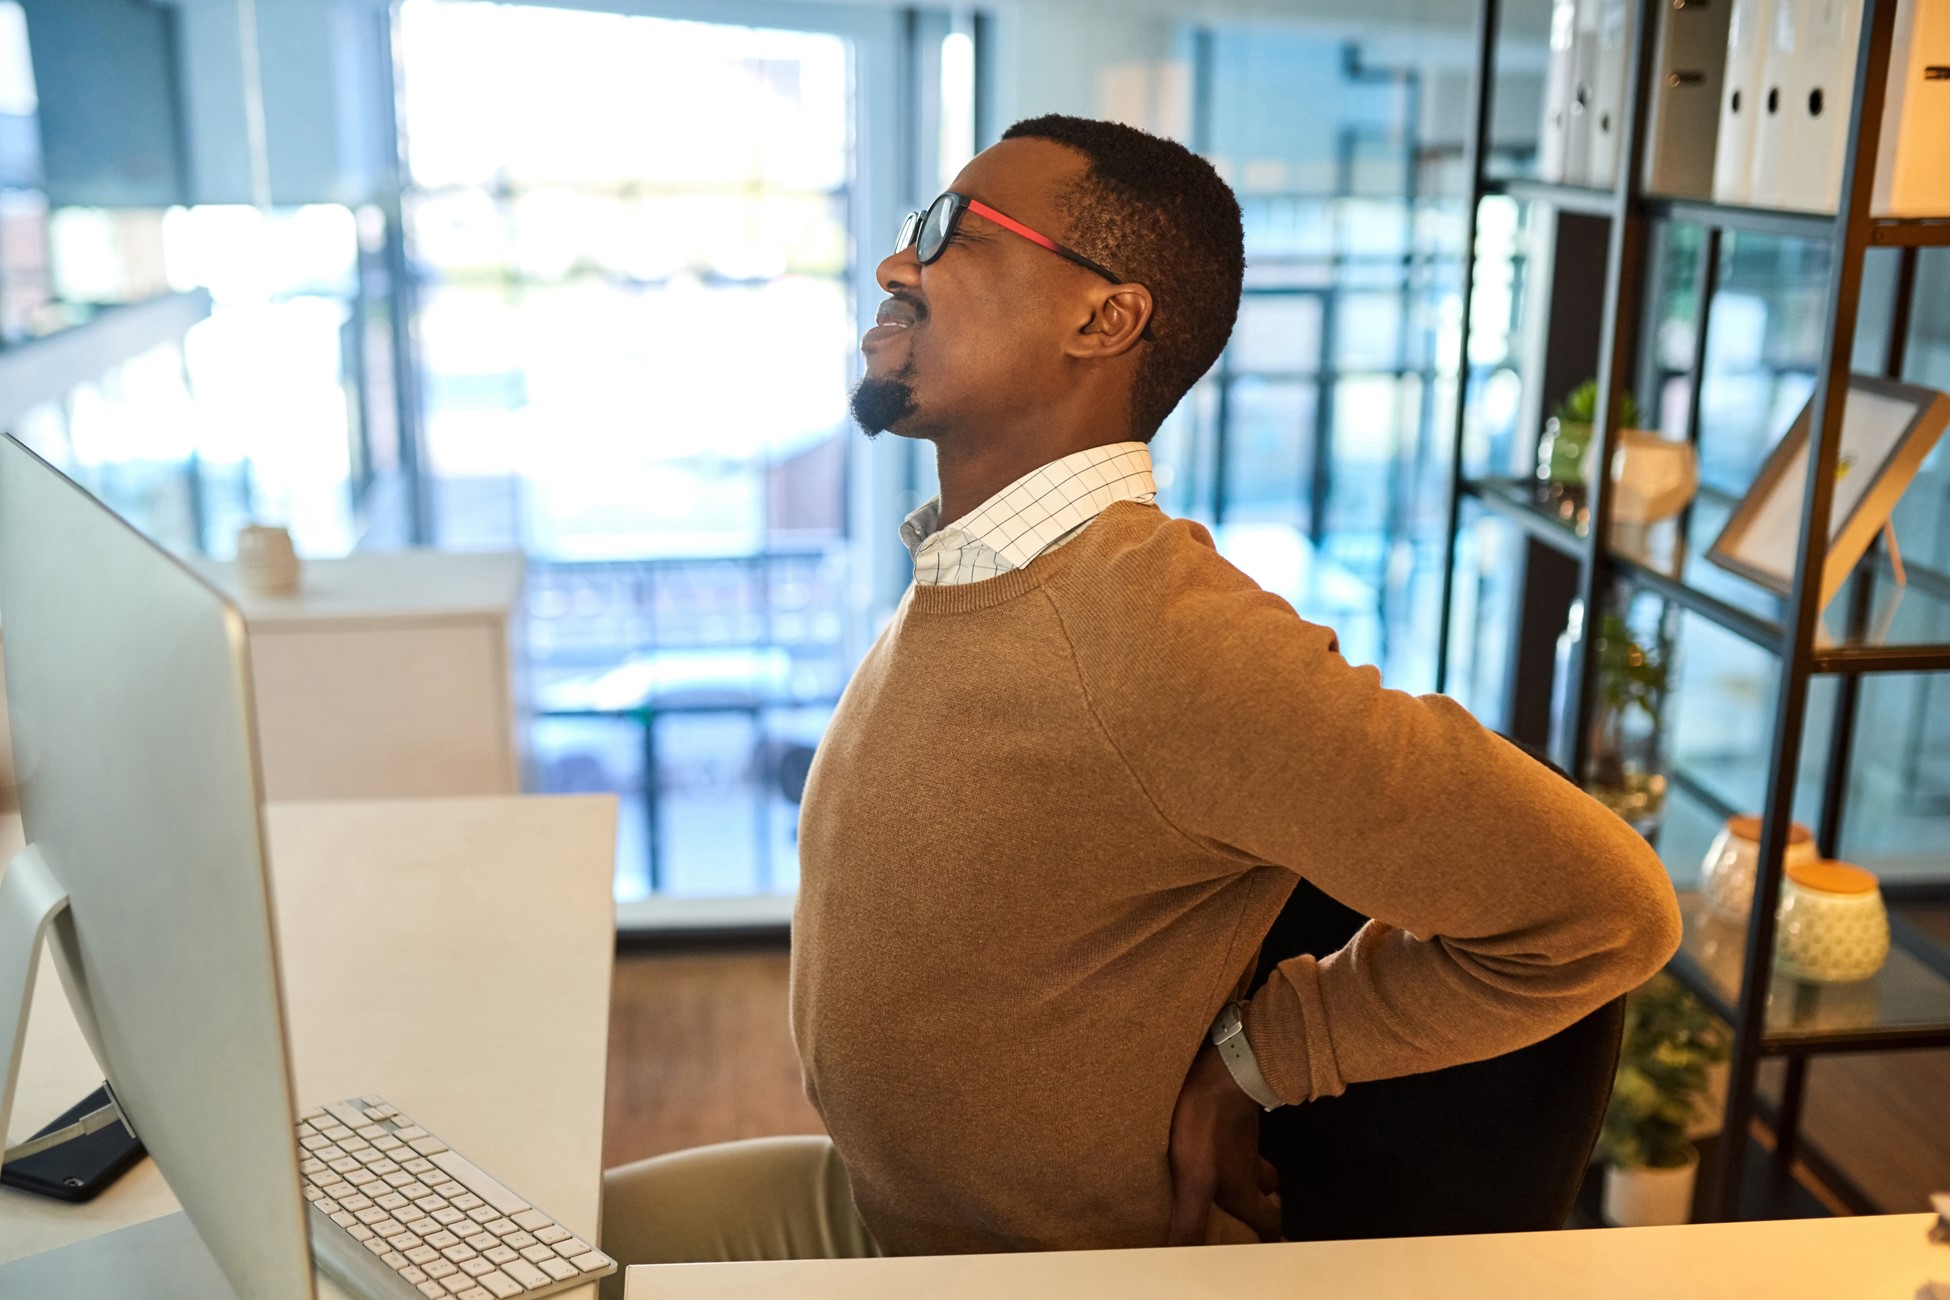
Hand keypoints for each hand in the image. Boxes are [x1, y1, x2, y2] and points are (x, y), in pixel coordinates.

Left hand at [1165, 1041, 1282, 1244]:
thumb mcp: (1193, 1183)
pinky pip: (1240, 1137)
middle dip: (1262, 1202)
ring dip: (1249, 1173)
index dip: (1270, 1236)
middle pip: (1268, 1191)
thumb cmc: (1208, 1133)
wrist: (1223, 1076)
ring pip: (1256, 1162)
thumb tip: (1178, 1259)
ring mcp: (1246, 1139)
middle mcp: (1252, 1168)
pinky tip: (1213, 1140)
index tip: (1268, 1243)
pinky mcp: (1235, 1115)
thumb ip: (1190, 1223)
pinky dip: (1233, 1145)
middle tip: (1248, 1208)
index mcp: (1245, 1192)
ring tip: (1228, 1177)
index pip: (1269, 1222)